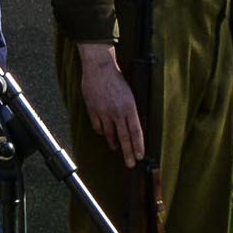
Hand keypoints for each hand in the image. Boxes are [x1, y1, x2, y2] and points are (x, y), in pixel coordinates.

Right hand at [76, 42, 144, 167]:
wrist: (99, 67)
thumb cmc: (116, 78)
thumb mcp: (129, 94)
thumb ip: (131, 110)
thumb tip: (134, 126)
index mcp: (129, 107)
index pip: (136, 131)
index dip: (138, 145)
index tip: (140, 156)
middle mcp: (117, 112)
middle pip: (124, 137)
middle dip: (128, 153)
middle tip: (130, 164)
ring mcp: (104, 112)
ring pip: (110, 134)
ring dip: (114, 143)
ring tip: (116, 148)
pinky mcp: (93, 111)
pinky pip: (98, 127)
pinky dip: (102, 132)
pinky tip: (104, 133)